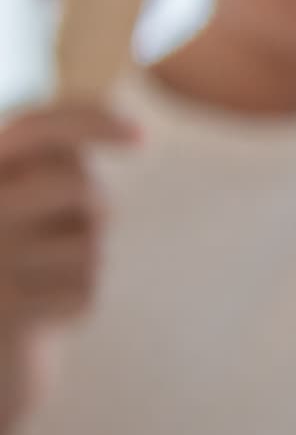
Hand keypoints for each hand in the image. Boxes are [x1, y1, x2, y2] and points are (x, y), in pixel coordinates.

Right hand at [0, 105, 132, 427]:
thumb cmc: (17, 255)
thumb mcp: (24, 195)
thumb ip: (54, 158)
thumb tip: (128, 128)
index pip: (34, 128)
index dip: (88, 122)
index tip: (142, 137)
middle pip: (80, 189)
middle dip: (94, 210)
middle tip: (68, 233)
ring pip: (89, 246)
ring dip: (83, 262)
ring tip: (42, 276)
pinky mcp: (7, 310)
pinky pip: (86, 291)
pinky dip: (76, 301)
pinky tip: (41, 311)